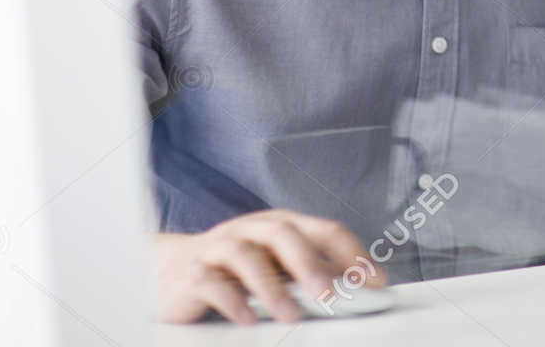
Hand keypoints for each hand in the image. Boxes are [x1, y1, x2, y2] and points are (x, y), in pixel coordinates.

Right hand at [151, 209, 384, 323]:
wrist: (168, 272)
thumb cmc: (237, 271)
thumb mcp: (278, 269)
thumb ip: (311, 276)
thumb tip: (358, 293)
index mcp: (281, 225)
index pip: (325, 230)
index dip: (353, 254)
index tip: (376, 282)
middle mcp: (251, 230)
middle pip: (283, 234)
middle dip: (310, 264)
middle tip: (331, 295)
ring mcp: (218, 248)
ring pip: (245, 257)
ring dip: (271, 287)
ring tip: (290, 315)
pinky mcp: (190, 274)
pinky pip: (210, 283)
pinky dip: (231, 300)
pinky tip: (247, 320)